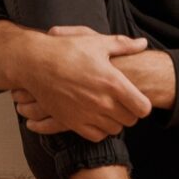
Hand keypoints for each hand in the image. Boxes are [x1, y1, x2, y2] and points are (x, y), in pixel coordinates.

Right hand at [14, 25, 152, 141]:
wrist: (35, 63)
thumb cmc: (66, 50)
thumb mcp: (97, 43)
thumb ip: (123, 45)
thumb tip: (142, 43)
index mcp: (113, 82)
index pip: (142, 107)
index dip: (143, 104)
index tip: (138, 98)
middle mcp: (102, 102)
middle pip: (130, 120)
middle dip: (131, 112)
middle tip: (124, 103)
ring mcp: (87, 114)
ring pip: (114, 129)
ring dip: (115, 121)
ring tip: (110, 109)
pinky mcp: (72, 122)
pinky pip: (96, 135)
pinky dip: (100, 129)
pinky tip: (97, 117)